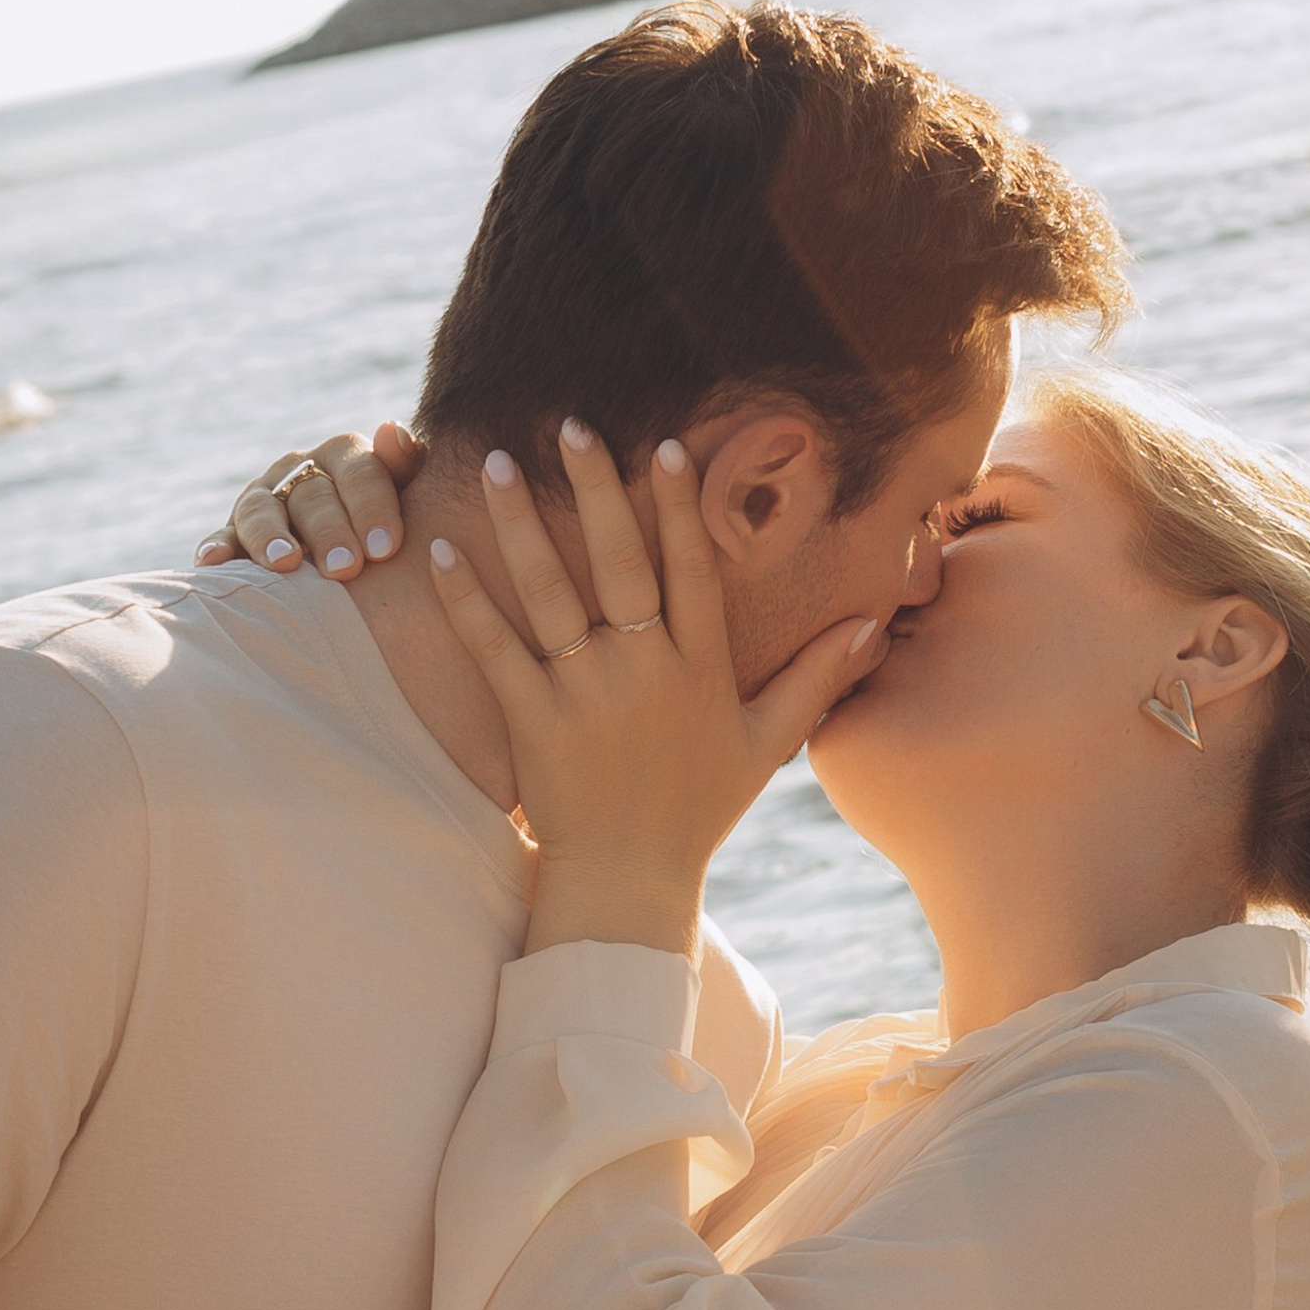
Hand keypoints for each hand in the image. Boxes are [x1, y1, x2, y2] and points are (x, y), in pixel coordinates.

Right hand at [198, 425, 422, 573]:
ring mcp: (264, 500)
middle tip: (347, 569)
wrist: (356, 559)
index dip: (372, 507)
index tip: (386, 549)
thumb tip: (392, 428)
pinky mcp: (234, 532)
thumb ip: (406, 466)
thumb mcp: (407, 497)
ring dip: (271, 536)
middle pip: (312, 495)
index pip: (359, 472)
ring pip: (262, 511)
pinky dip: (218, 548)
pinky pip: (223, 537)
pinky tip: (213, 563)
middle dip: (329, 532)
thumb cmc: (387, 530)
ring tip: (286, 563)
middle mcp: (299, 470)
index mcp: (344, 456)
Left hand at [428, 423, 875, 954]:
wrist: (629, 883)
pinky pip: (495, 648)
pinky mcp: (533, 721)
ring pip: (551, 592)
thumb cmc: (697, 812)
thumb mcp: (765, 745)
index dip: (678, 505)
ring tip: (497, 462)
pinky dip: (467, 601)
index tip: (662, 447)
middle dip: (594, 487)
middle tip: (568, 425)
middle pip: (620, 560)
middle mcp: (645, 670)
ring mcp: (586, 693)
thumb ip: (814, 679)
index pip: (690, 569)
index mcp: (699, 668)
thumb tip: (868, 626)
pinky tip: (441, 552)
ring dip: (521, 523)